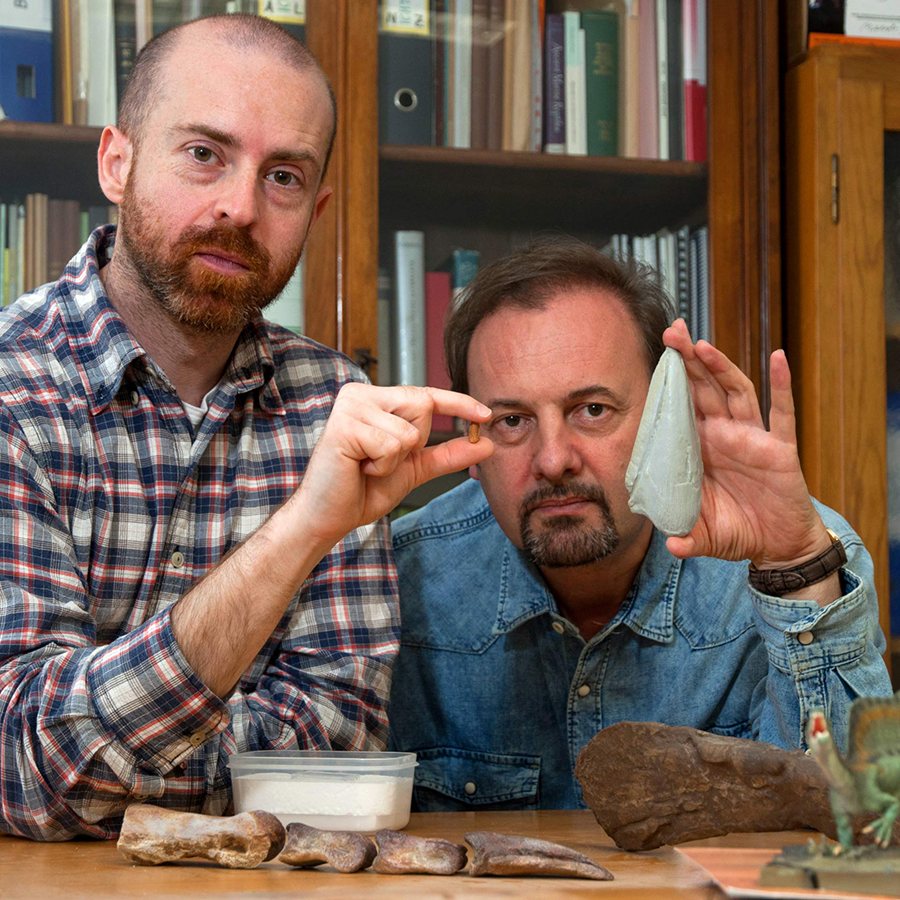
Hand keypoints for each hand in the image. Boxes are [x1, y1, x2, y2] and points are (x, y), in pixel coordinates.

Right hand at [291, 383, 493, 547]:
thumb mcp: (413, 468)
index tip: (485, 414)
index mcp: (376, 399)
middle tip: (382, 460)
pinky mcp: (343, 425)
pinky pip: (391, 445)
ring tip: (367, 466)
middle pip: (423, 405)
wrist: (329, 517)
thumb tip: (485, 444)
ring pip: (409, 431)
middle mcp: (361, 394)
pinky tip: (359, 469)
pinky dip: (382, 466)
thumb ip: (447, 454)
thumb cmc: (362, 490)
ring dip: (396, 460)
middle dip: (415, 442)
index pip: (426, 394)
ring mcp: (350, 406)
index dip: (458, 403)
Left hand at [662, 319, 830, 567]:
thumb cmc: (736, 531)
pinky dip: (782, 384)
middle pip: (703, 389)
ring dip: (720, 367)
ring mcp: (752, 438)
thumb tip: (670, 544)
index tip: (650, 356)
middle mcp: (723, 436)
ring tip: (701, 345)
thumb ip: (685, 535)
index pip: (679, 408)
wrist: (776, 546)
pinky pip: (782, 412)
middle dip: (687, 361)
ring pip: (735, 393)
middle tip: (670, 331)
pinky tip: (779, 357)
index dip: (668, 383)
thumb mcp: (704, 535)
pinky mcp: (780, 449)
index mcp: (699, 450)